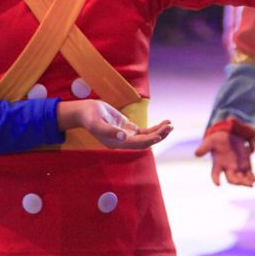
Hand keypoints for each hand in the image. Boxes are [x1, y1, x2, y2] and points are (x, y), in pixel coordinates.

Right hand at [57, 100, 173, 149]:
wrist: (85, 111)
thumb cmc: (89, 116)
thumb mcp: (97, 123)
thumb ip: (109, 130)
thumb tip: (123, 136)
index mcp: (117, 143)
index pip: (137, 144)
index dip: (149, 140)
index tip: (159, 134)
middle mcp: (123, 142)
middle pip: (145, 141)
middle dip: (158, 135)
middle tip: (170, 127)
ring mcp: (126, 135)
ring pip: (146, 136)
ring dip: (159, 131)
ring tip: (170, 124)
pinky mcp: (127, 128)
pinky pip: (144, 131)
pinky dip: (154, 128)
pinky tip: (163, 123)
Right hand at [195, 130, 254, 186]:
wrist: (227, 135)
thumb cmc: (217, 139)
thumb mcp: (210, 141)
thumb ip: (204, 147)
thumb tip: (196, 154)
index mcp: (218, 164)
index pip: (215, 174)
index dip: (216, 179)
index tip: (218, 184)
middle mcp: (227, 168)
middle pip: (232, 179)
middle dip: (237, 182)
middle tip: (243, 183)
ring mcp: (237, 168)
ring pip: (242, 179)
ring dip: (247, 182)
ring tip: (251, 183)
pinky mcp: (245, 165)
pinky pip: (250, 175)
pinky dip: (254, 178)